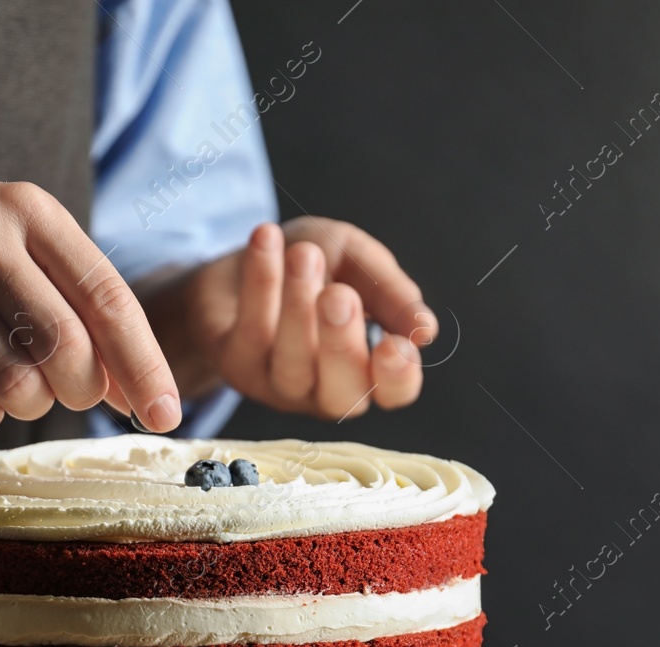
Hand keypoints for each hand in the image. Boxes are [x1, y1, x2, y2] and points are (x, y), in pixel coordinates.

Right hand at [0, 176, 181, 432]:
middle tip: (71, 392)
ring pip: (15, 384)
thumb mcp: (23, 249)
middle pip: (65, 347)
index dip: (144, 366)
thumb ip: (83, 309)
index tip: (167, 416)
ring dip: (29, 404)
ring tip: (15, 382)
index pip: (109, 299)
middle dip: (81, 389)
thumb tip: (140, 394)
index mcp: (31, 210)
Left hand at [169, 217, 435, 419]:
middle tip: (340, 296)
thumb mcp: (359, 263)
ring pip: (292, 364)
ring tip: (304, 255)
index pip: (393, 393)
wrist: (250, 254)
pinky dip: (260, 281)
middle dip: (341, 345)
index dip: (397, 377)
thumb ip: (391, 293)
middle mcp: (324, 389)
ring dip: (298, 308)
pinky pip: (249, 332)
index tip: (395, 343)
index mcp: (367, 370)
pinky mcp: (234, 364)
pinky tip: (266, 238)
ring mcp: (277, 384)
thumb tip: (424, 330)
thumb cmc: (314, 266)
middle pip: (342, 394)